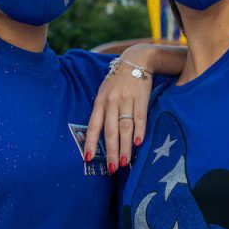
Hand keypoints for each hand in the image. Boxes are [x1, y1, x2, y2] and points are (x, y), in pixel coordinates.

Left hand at [83, 45, 153, 173]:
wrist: (136, 60)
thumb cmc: (118, 80)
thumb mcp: (104, 92)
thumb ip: (102, 111)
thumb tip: (99, 135)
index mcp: (100, 101)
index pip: (93, 126)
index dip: (90, 143)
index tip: (87, 158)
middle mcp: (112, 102)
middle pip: (110, 131)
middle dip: (110, 151)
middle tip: (111, 168)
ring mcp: (127, 100)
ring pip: (125, 128)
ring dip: (125, 147)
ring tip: (124, 162)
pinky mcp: (141, 98)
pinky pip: (140, 118)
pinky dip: (139, 132)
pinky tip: (138, 144)